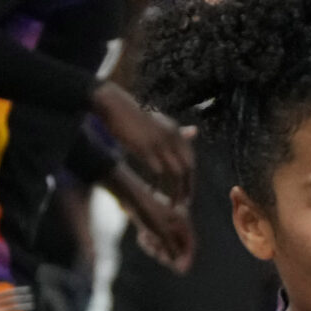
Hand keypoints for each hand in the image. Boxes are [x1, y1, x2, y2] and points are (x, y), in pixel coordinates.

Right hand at [94, 81, 194, 203]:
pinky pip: (157, 173)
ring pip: (176, 173)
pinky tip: (152, 192)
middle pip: (187, 169)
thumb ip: (179, 131)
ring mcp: (160, 143)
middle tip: (184, 204)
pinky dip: (157, 185)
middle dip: (187, 188)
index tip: (187, 193)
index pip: (190, 161)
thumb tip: (195, 132)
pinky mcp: (145, 148)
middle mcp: (172, 137)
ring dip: (176, 191)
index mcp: (177, 132)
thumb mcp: (161, 122)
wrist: (114, 106)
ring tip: (172, 205)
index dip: (190, 179)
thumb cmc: (136, 115)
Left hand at [112, 169, 194, 271]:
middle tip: (159, 258)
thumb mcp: (161, 234)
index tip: (180, 271)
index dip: (186, 258)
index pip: (190, 244)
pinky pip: (153, 239)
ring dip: (156, 248)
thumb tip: (181, 269)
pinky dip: (148, 242)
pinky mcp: (151, 223)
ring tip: (147, 243)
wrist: (128, 195)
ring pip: (163, 244)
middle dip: (167, 253)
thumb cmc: (147, 211)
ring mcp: (162, 222)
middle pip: (176, 246)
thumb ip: (173, 251)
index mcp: (183, 221)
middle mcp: (175, 222)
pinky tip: (142, 237)